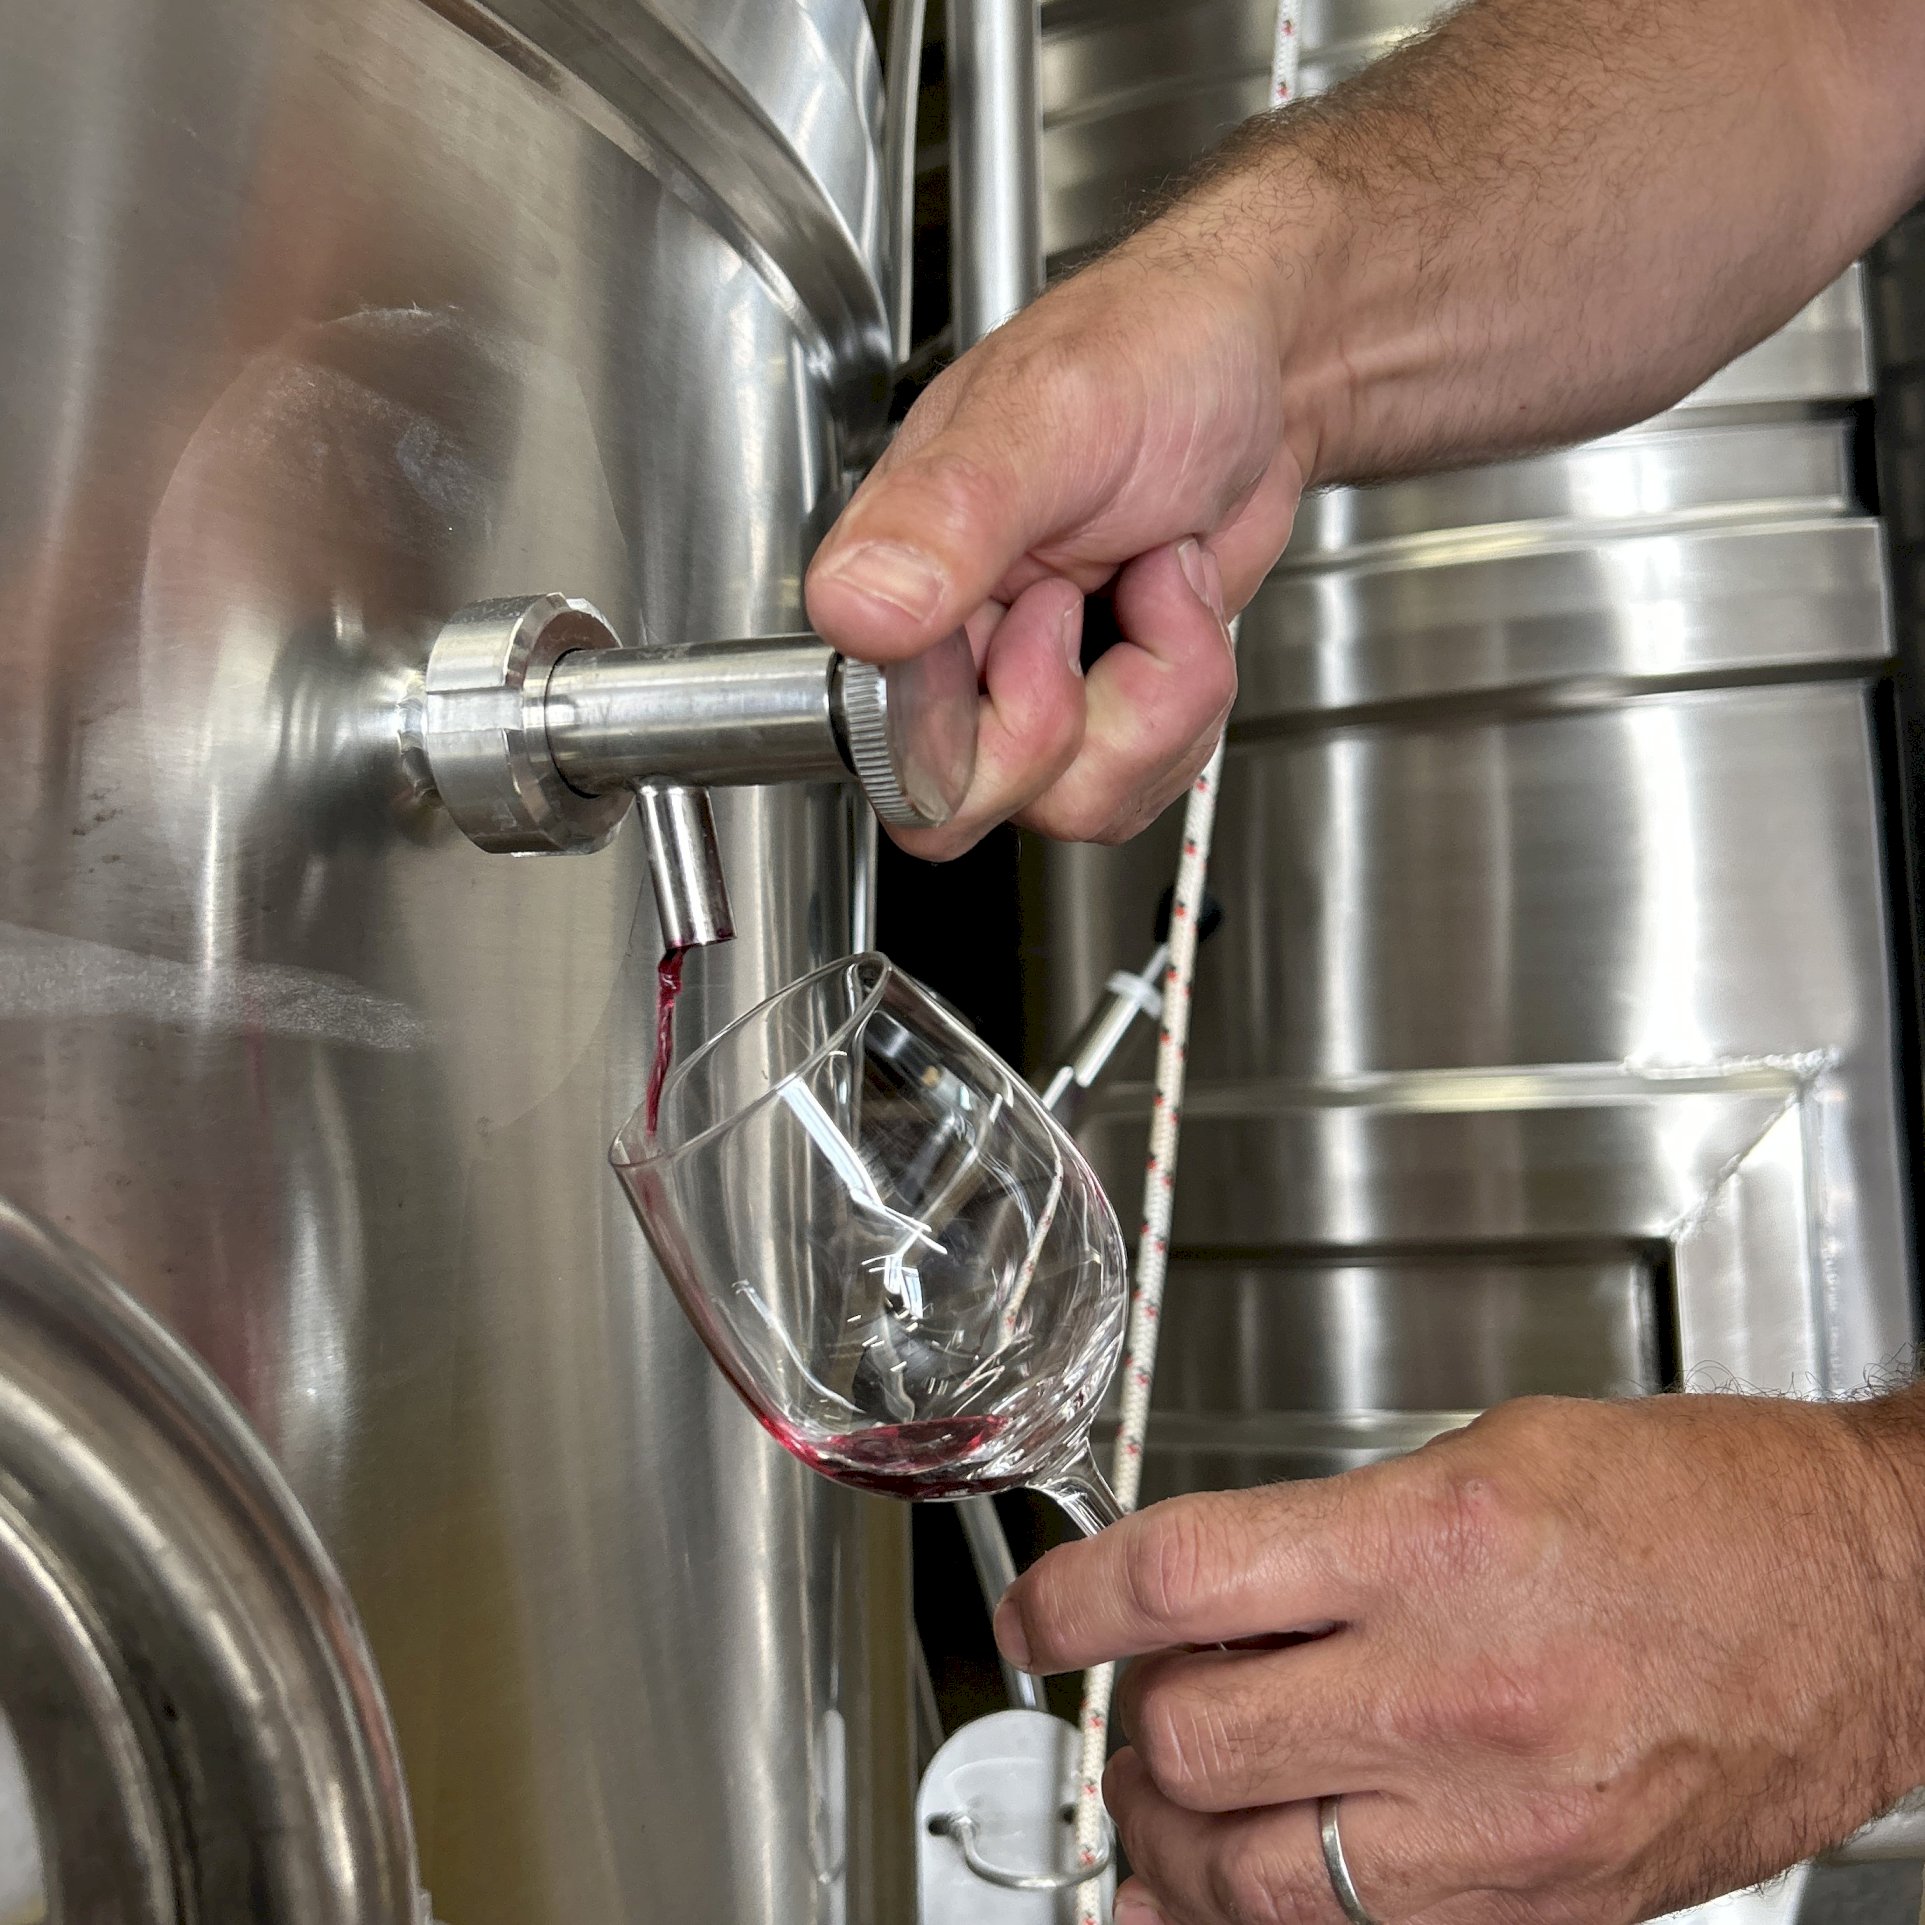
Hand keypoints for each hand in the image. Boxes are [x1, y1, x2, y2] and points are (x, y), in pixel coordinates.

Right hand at [805, 199, 1319, 857]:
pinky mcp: (1099, 712)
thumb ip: (944, 514)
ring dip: (1155, 702)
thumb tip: (855, 609)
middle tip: (1094, 608)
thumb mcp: (1052, 414)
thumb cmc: (1157, 354)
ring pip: (1069, 802)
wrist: (1263, 373)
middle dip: (1076, 722)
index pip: (886, 743)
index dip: (985, 720)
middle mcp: (947, 646)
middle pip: (969, 802)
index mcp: (896, 576)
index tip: (1047, 615)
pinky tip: (1175, 613)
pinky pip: (1131, 785)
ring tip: (1156, 585)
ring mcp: (1023, 687)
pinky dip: (1186, 708)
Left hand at [994, 1393, 1924, 1922]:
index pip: (1180, 1580)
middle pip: (1187, 1738)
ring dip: (1172, 1831)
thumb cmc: (1697, 1509)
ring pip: (1244, 1872)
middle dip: (1118, 1720)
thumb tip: (1204, 1599)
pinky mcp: (1542, 1908)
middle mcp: (1456, 1691)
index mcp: (1435, 1542)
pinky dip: (1257, 1917)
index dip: (1068, 1599)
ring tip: (1166, 1785)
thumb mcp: (1485, 1455)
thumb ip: (1329, 1535)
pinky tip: (1223, 1883)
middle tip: (1115, 1693)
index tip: (1036, 1612)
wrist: (1865, 1602)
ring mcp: (1500, 1824)